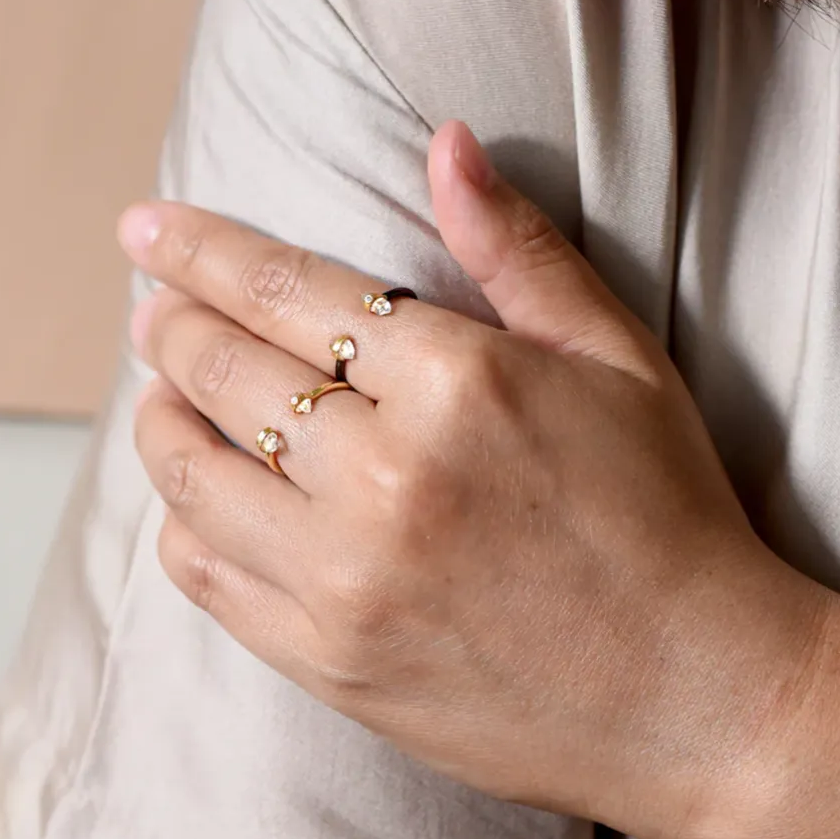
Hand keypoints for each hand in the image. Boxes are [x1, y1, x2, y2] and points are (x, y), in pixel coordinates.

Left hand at [118, 120, 828, 838]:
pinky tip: (197, 500)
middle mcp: (386, 476)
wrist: (695, 697)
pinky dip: (181, 521)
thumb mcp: (615, 357)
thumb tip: (442, 140)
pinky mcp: (326, 661)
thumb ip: (515, 247)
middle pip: (222, 371)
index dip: (201, 251)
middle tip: (152, 310)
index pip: (285, 290)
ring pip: (189, 473)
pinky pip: (205, 575)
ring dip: (159, 418)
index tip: (144, 229)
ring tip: (160, 395)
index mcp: (456, 382)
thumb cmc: (662, 511)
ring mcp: (346, 578)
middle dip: (170, 324)